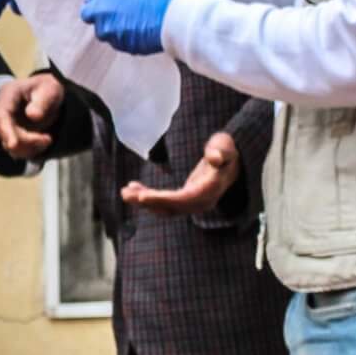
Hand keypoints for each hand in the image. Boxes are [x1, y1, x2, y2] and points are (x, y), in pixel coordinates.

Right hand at [0, 72, 63, 160]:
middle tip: (47, 139)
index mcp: (9, 93)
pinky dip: (31, 150)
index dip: (5, 130)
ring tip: (47, 139)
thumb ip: (42, 101)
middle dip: (26, 140)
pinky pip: (17, 150)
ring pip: (10, 144)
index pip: (1, 113)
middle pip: (6, 132)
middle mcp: (3, 110)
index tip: (13, 144)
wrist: (49, 96)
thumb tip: (32, 116)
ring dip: (29, 147)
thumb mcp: (50, 90)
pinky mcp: (12, 135)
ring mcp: (6, 124)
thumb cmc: (48, 89)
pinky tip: (43, 142)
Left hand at [78, 0, 176, 54]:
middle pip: (89, 16)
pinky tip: (138, 33)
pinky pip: (117, 43)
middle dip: (99, 16)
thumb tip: (112, 2)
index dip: (97, 0)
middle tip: (114, 16)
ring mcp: (107, 30)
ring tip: (131, 25)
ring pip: (103, 32)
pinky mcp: (118, 45)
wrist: (171, 17)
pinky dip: (124, 39)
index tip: (104, 3)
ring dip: (112, 30)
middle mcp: (100, 10)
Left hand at [123, 131, 238, 215]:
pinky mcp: (185, 200)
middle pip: (171, 207)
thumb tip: (215, 158)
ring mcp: (192, 203)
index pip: (184, 199)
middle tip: (126, 193)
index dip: (163, 199)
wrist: (231, 162)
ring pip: (165, 207)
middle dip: (148, 201)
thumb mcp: (225, 146)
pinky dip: (148, 197)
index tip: (143, 196)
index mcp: (210, 190)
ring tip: (124, 192)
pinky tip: (133, 187)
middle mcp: (201, 202)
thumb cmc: (226, 150)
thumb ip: (221, 151)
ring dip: (144, 201)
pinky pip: (164, 203)